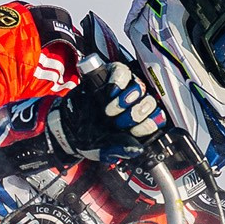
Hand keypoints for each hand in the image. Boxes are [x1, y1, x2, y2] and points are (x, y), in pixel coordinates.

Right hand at [46, 61, 165, 162]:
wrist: (66, 126)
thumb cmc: (88, 137)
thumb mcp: (103, 150)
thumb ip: (120, 151)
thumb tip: (137, 149)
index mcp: (139, 123)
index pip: (158, 118)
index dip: (149, 124)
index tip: (133, 131)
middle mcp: (136, 104)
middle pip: (151, 102)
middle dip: (135, 115)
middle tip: (117, 123)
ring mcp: (125, 88)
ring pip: (140, 87)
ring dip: (126, 100)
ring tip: (109, 110)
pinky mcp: (112, 75)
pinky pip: (123, 72)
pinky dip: (118, 83)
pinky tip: (108, 93)